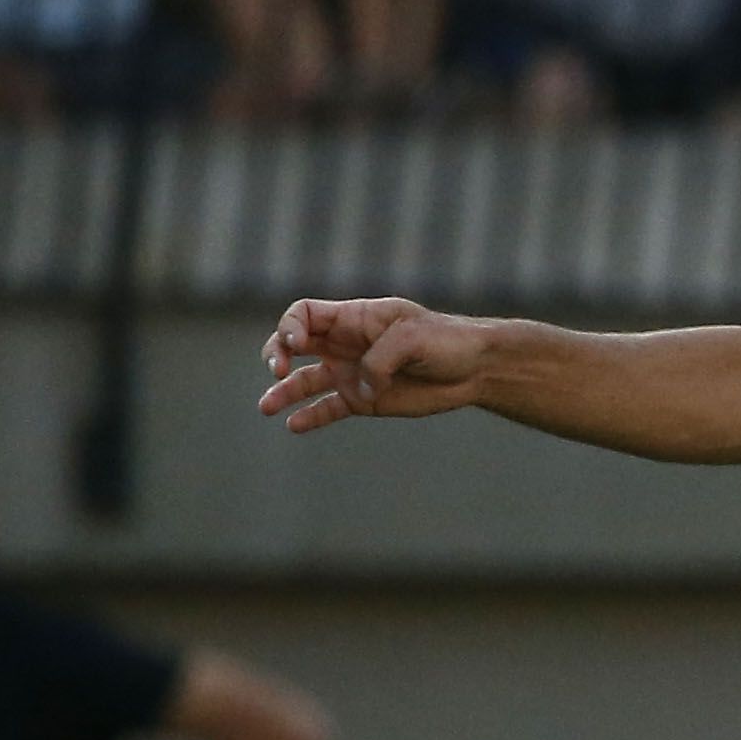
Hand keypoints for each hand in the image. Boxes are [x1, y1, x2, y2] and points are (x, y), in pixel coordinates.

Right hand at [259, 296, 493, 428]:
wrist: (474, 369)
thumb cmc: (446, 341)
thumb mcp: (413, 338)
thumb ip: (380, 360)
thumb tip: (359, 390)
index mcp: (355, 318)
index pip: (304, 314)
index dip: (290, 326)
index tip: (295, 343)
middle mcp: (346, 344)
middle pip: (293, 344)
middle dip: (276, 354)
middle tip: (277, 372)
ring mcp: (352, 372)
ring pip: (305, 381)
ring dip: (283, 393)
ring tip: (266, 407)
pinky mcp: (363, 400)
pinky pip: (327, 408)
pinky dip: (310, 416)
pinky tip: (294, 425)